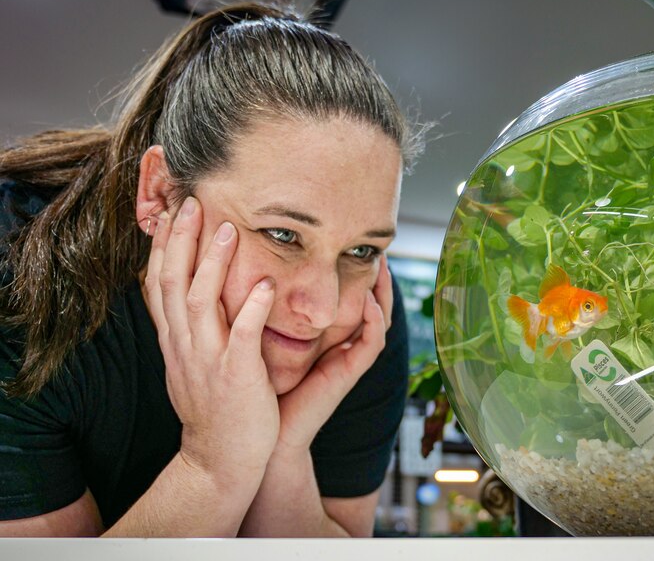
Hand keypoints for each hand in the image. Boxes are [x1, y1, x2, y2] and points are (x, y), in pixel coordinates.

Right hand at [144, 197, 279, 483]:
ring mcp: (208, 360)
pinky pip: (242, 337)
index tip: (170, 210)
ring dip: (213, 264)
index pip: (159, 283)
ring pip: (201, 302)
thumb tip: (188, 293)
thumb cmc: (213, 408)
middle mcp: (185, 345)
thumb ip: (188, 328)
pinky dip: (250, 309)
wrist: (219, 460)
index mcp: (175, 340)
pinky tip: (263, 284)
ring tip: (230, 229)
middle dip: (181, 240)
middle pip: (173, 282)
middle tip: (193, 201)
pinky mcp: (236, 376)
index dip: (162, 245)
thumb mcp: (189, 363)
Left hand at [272, 255, 393, 452]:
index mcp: (322, 335)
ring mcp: (346, 359)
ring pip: (378, 319)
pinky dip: (373, 321)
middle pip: (370, 301)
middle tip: (376, 243)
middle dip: (375, 273)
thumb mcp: (258, 338)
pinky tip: (367, 299)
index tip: (347, 238)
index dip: (351, 268)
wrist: (259, 435)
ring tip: (381, 263)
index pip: (346, 294)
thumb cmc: (255, 386)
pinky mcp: (347, 375)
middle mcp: (339, 344)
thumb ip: (262, 310)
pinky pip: (371, 344)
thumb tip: (249, 271)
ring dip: (383, 291)